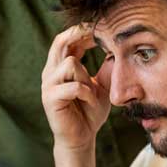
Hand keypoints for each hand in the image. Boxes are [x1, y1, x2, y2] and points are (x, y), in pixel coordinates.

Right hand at [42, 25, 111, 152]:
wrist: (82, 138)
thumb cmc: (90, 111)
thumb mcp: (104, 85)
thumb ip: (107, 67)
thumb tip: (118, 48)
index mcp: (61, 66)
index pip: (68, 39)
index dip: (83, 30)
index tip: (102, 27)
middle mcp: (51, 72)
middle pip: (60, 41)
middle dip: (80, 35)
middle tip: (99, 36)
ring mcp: (48, 85)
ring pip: (69, 63)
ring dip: (87, 76)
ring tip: (93, 91)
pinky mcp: (50, 99)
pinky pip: (73, 86)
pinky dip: (86, 93)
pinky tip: (90, 102)